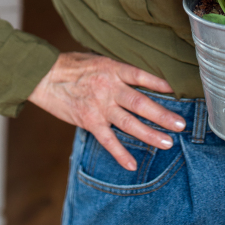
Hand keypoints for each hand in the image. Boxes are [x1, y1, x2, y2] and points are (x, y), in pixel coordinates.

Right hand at [28, 52, 185, 170]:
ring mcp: (99, 106)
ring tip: (167, 143)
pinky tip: (132, 164)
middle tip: (180, 124)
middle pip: (141, 103)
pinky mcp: (89, 121)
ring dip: (150, 134)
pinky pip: (108, 140)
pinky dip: (120, 153)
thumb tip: (139, 79)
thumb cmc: (72, 66)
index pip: (141, 76)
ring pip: (129, 123)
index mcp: (113, 69)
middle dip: (162, 115)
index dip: (159, 83)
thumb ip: (117, 70)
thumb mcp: (98, 60)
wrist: (44, 76)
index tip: (176, 91)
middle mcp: (109, 88)